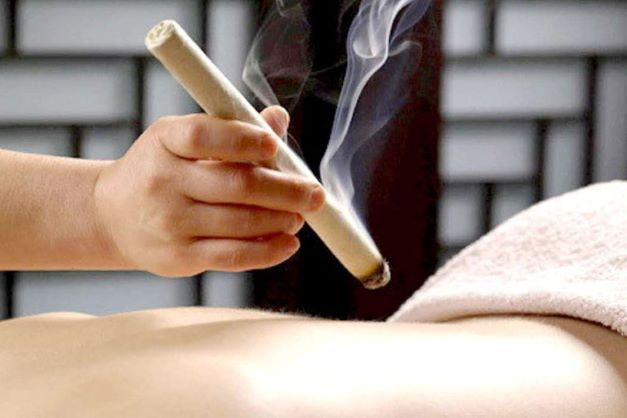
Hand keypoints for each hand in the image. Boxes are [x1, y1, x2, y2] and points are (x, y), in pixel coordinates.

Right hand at [94, 106, 324, 276]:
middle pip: (235, 184)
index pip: (203, 136)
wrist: (112, 216)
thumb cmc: (163, 170)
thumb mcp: (184, 141)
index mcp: (165, 141)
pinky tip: (288, 243)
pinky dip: (267, 251)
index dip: (243, 138)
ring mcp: (169, 222)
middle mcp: (163, 181)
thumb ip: (233, 129)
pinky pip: (232, 255)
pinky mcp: (178, 257)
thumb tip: (278, 119)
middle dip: (286, 190)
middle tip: (314, 193)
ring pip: (240, 222)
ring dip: (281, 219)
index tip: (274, 144)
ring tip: (300, 215)